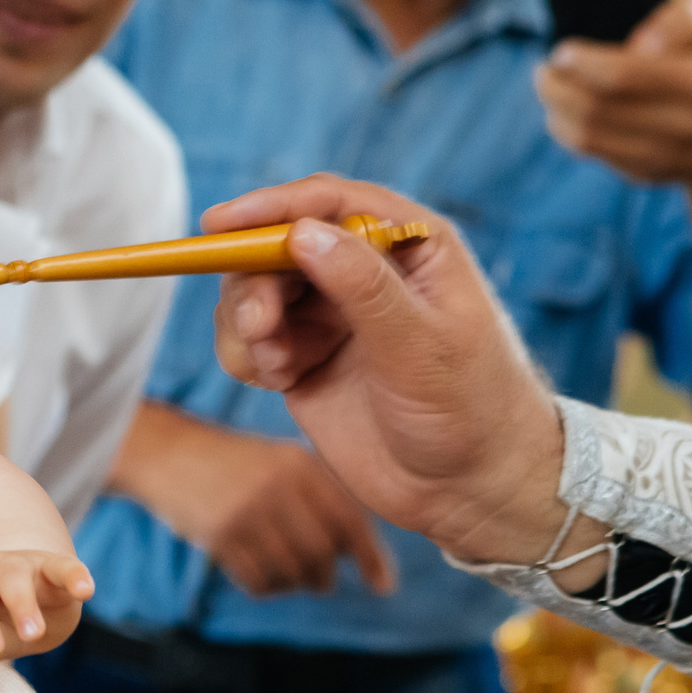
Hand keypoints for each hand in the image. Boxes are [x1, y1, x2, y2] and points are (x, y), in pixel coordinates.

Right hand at [111, 403, 397, 596]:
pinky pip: (258, 581)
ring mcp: (247, 511)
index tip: (384, 585)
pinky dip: (266, 587)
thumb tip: (366, 554)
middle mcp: (278, 486)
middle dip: (323, 576)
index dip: (371, 557)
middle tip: (319, 581)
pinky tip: (260, 574)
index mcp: (299, 465)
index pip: (349, 520)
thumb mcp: (280, 462)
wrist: (167, 454)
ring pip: (291, 572)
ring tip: (284, 574)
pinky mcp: (220, 536)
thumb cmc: (234, 464)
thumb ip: (322, 496)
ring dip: (293, 583)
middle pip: (322, 554)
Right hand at [204, 176, 573, 566]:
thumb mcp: (421, 345)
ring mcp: (331, 314)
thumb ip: (363, 287)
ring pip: (255, 289)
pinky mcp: (304, 357)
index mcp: (409, 245)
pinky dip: (247, 353)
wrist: (468, 489)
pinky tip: (275, 381)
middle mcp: (364, 270)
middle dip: (256, 281)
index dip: (272, 208)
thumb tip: (302, 233)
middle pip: (279, 244)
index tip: (221, 226)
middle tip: (258, 326)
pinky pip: (250, 336)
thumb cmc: (470, 409)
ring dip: (248, 321)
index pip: (330, 203)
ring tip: (274, 365)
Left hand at [536, 0, 691, 188]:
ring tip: (547, 86)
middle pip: (599, 108)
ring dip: (556, 109)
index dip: (584, 63)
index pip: (625, 76)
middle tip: (543, 70)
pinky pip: (594, 153)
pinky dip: (566, 131)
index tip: (563, 51)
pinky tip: (559, 113)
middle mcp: (687, 125)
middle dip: (559, 87)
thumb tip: (642, 45)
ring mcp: (667, 156)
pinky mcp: (648, 174)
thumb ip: (682, 20)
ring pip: (590, 136)